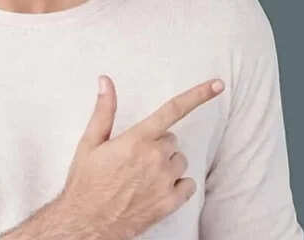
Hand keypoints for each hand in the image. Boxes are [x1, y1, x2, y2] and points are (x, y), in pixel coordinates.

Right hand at [60, 75, 224, 238]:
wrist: (85, 222)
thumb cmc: (86, 181)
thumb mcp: (90, 142)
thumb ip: (104, 110)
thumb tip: (105, 81)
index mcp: (137, 138)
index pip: (172, 109)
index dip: (198, 95)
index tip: (217, 84)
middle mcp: (155, 157)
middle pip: (171, 139)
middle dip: (157, 143)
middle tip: (135, 156)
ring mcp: (165, 181)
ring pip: (180, 160)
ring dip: (167, 163)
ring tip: (142, 174)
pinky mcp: (169, 203)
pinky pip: (188, 184)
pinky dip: (177, 184)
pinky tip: (156, 188)